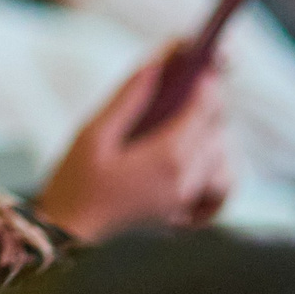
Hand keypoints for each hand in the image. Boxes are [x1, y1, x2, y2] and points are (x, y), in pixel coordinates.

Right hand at [34, 49, 232, 239]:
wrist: (70, 232)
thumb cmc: (75, 181)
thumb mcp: (92, 133)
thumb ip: (128, 99)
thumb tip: (156, 64)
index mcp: (165, 158)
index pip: (203, 111)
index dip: (206, 83)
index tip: (202, 62)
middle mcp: (186, 181)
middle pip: (217, 133)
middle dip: (209, 106)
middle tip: (194, 85)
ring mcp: (189, 203)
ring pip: (224, 162)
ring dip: (213, 139)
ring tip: (190, 124)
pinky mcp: (186, 218)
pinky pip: (220, 194)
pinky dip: (220, 176)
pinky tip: (202, 163)